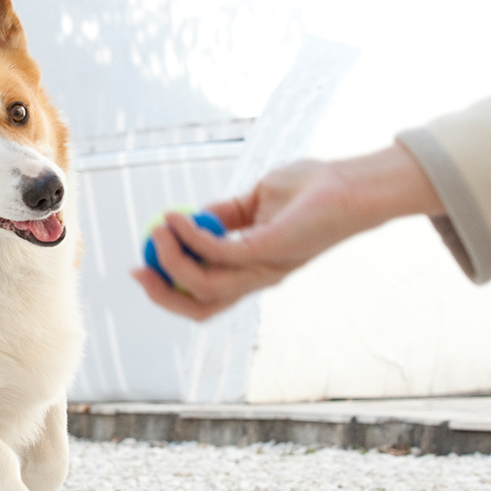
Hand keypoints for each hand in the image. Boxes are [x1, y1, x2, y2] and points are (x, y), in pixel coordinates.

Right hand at [132, 143, 443, 320]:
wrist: (352, 184)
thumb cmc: (313, 189)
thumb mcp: (256, 199)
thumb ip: (224, 214)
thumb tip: (190, 218)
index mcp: (253, 270)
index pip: (207, 296)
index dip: (170, 289)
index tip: (142, 266)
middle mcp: (258, 277)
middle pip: (200, 307)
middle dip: (162, 295)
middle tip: (137, 270)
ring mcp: (263, 268)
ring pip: (203, 286)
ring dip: (171, 260)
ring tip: (158, 228)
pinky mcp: (268, 251)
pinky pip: (218, 252)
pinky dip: (190, 236)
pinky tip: (176, 217)